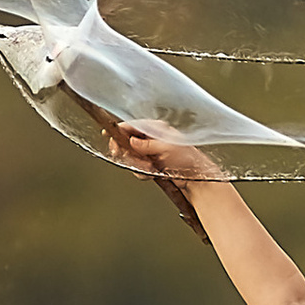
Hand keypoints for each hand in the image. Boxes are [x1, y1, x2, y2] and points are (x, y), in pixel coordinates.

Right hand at [108, 119, 226, 184]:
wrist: (196, 178)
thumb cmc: (188, 159)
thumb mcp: (167, 148)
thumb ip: (147, 144)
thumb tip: (132, 142)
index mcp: (156, 129)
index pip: (133, 126)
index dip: (119, 130)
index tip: (108, 133)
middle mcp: (151, 139)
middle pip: (126, 141)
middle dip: (126, 151)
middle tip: (124, 156)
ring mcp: (150, 153)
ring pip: (130, 157)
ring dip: (136, 164)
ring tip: (149, 168)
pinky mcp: (150, 165)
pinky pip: (137, 168)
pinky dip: (142, 172)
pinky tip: (151, 173)